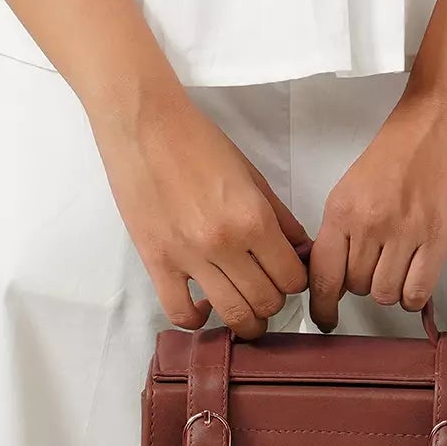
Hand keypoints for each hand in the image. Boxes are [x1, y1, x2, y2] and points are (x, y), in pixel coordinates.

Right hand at [92, 88, 310, 337]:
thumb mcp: (253, 176)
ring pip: (231, 314)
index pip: (291, 277)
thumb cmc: (200, 143)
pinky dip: (198, 319)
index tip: (288, 274)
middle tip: (266, 288)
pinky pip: (180, 313)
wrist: (145, 126)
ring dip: (244, 318)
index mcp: (253, 219)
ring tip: (243, 305)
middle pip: (266, 301)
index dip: (296, 281)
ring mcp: (187, 258)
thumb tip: (301, 250)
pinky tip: (205, 304)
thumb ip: (281, 218)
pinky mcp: (155, 262)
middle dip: (274, 300)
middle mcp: (224, 244)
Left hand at [308, 77, 446, 330]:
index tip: (326, 318)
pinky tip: (418, 279)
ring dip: (391, 289)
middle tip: (378, 269)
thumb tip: (342, 264)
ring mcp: (405, 231)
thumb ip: (348, 222)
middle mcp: (368, 223)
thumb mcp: (358, 181)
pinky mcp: (439, 235)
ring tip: (401, 269)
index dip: (322, 305)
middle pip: (355, 286)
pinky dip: (415, 295)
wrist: (445, 111)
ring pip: (385, 293)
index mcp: (341, 207)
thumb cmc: (404, 140)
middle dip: (363, 286)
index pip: (322, 274)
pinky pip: (418, 291)